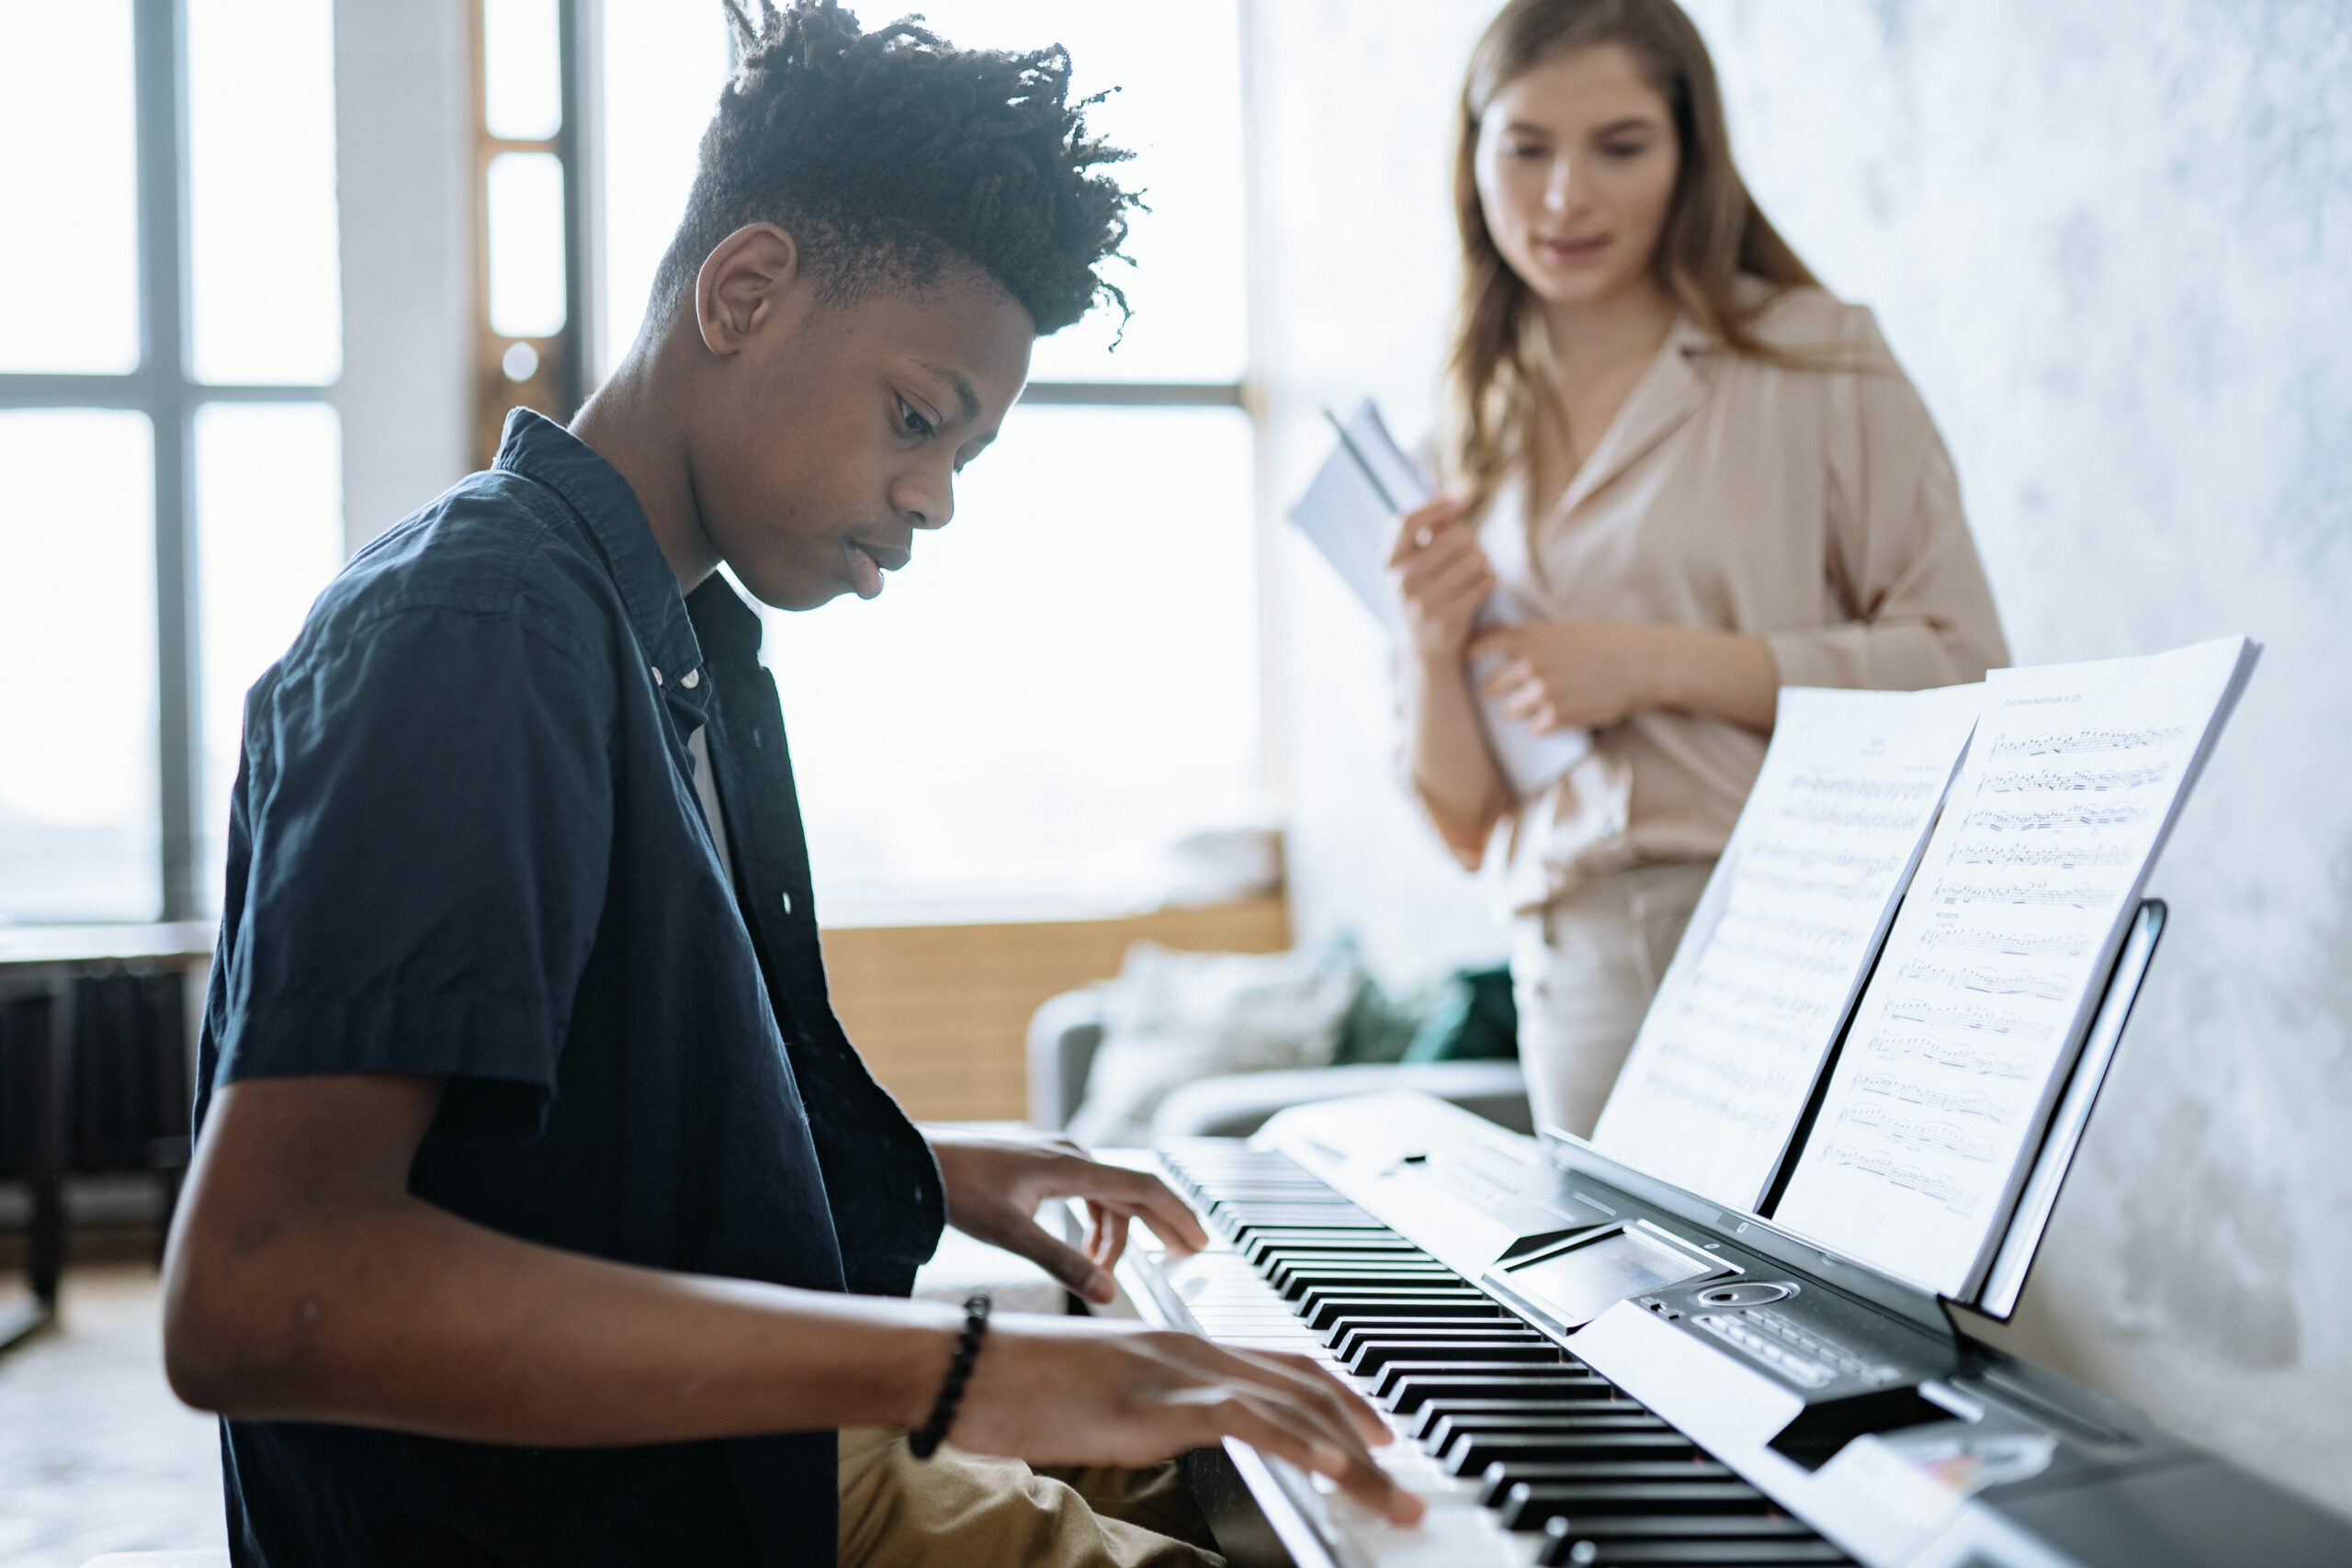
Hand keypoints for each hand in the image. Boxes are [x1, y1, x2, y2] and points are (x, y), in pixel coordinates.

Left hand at [928, 1130, 1208, 1304]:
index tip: (1203, 1241)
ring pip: (1108, 1195)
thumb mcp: (1012, 1234)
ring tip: (1112, 1272)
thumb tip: (1106, 1294)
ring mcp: (1056, 1158)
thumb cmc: (957, 1191)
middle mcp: (1071, 1155)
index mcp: (1072, 1166)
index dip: (1177, 1215)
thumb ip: (1062, 1262)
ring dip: (1119, 1233)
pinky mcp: (1040, 1166)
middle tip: (1188, 1256)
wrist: (914, 1164)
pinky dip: (1096, 1223)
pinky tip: (1087, 1250)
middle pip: (1133, 1191)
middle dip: (1161, 1224)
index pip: (1143, 1188)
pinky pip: (1086, 1192)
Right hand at [954, 1313, 1425, 1525]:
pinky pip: (1242, 1417)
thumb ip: (1155, 1407)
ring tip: (1389, 1494)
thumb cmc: (1022, 1382)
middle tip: (1405, 1483)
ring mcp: (1176, 1371)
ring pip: (1289, 1405)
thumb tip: (1181, 1432)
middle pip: (1303, 1387)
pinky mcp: (1154, 1399)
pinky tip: (1332, 1462)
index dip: (1342, 1397)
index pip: (1284, 1364)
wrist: (966, 1364)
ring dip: (1350, 1454)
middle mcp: (1193, 1348)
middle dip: (1364, 1435)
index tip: (1381, 1435)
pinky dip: (1295, 1439)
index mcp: (1182, 1345)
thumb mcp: (1106, 1397)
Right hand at [1386, 497, 1491, 662]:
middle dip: (1471, 540)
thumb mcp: (1412, 565)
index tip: (1462, 502)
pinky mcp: (1449, 618)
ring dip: (1483, 561)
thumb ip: (1428, 533)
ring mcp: (1424, 602)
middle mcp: (1401, 581)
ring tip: (1479, 568)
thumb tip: (1455, 501)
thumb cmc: (1422, 594)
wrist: (1424, 648)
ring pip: (1474, 560)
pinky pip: (1485, 583)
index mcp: (1389, 563)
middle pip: (1452, 538)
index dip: (1436, 507)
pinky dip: (1491, 579)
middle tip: (1474, 550)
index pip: (1406, 522)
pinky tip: (1486, 582)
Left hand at [1467, 619, 1668, 731]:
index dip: (1468, 653)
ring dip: (1515, 710)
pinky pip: (1533, 728)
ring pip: (1510, 710)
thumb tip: (1497, 644)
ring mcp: (1545, 692)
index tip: (1462, 659)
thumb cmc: (1605, 643)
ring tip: (1529, 704)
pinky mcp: (1559, 717)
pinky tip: (1550, 717)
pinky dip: (1539, 725)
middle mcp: (1533, 665)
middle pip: (1491, 685)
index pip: (1482, 644)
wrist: (1643, 664)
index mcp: (1532, 638)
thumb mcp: (1564, 629)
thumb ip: (1532, 639)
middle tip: (1491, 691)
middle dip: (1491, 690)